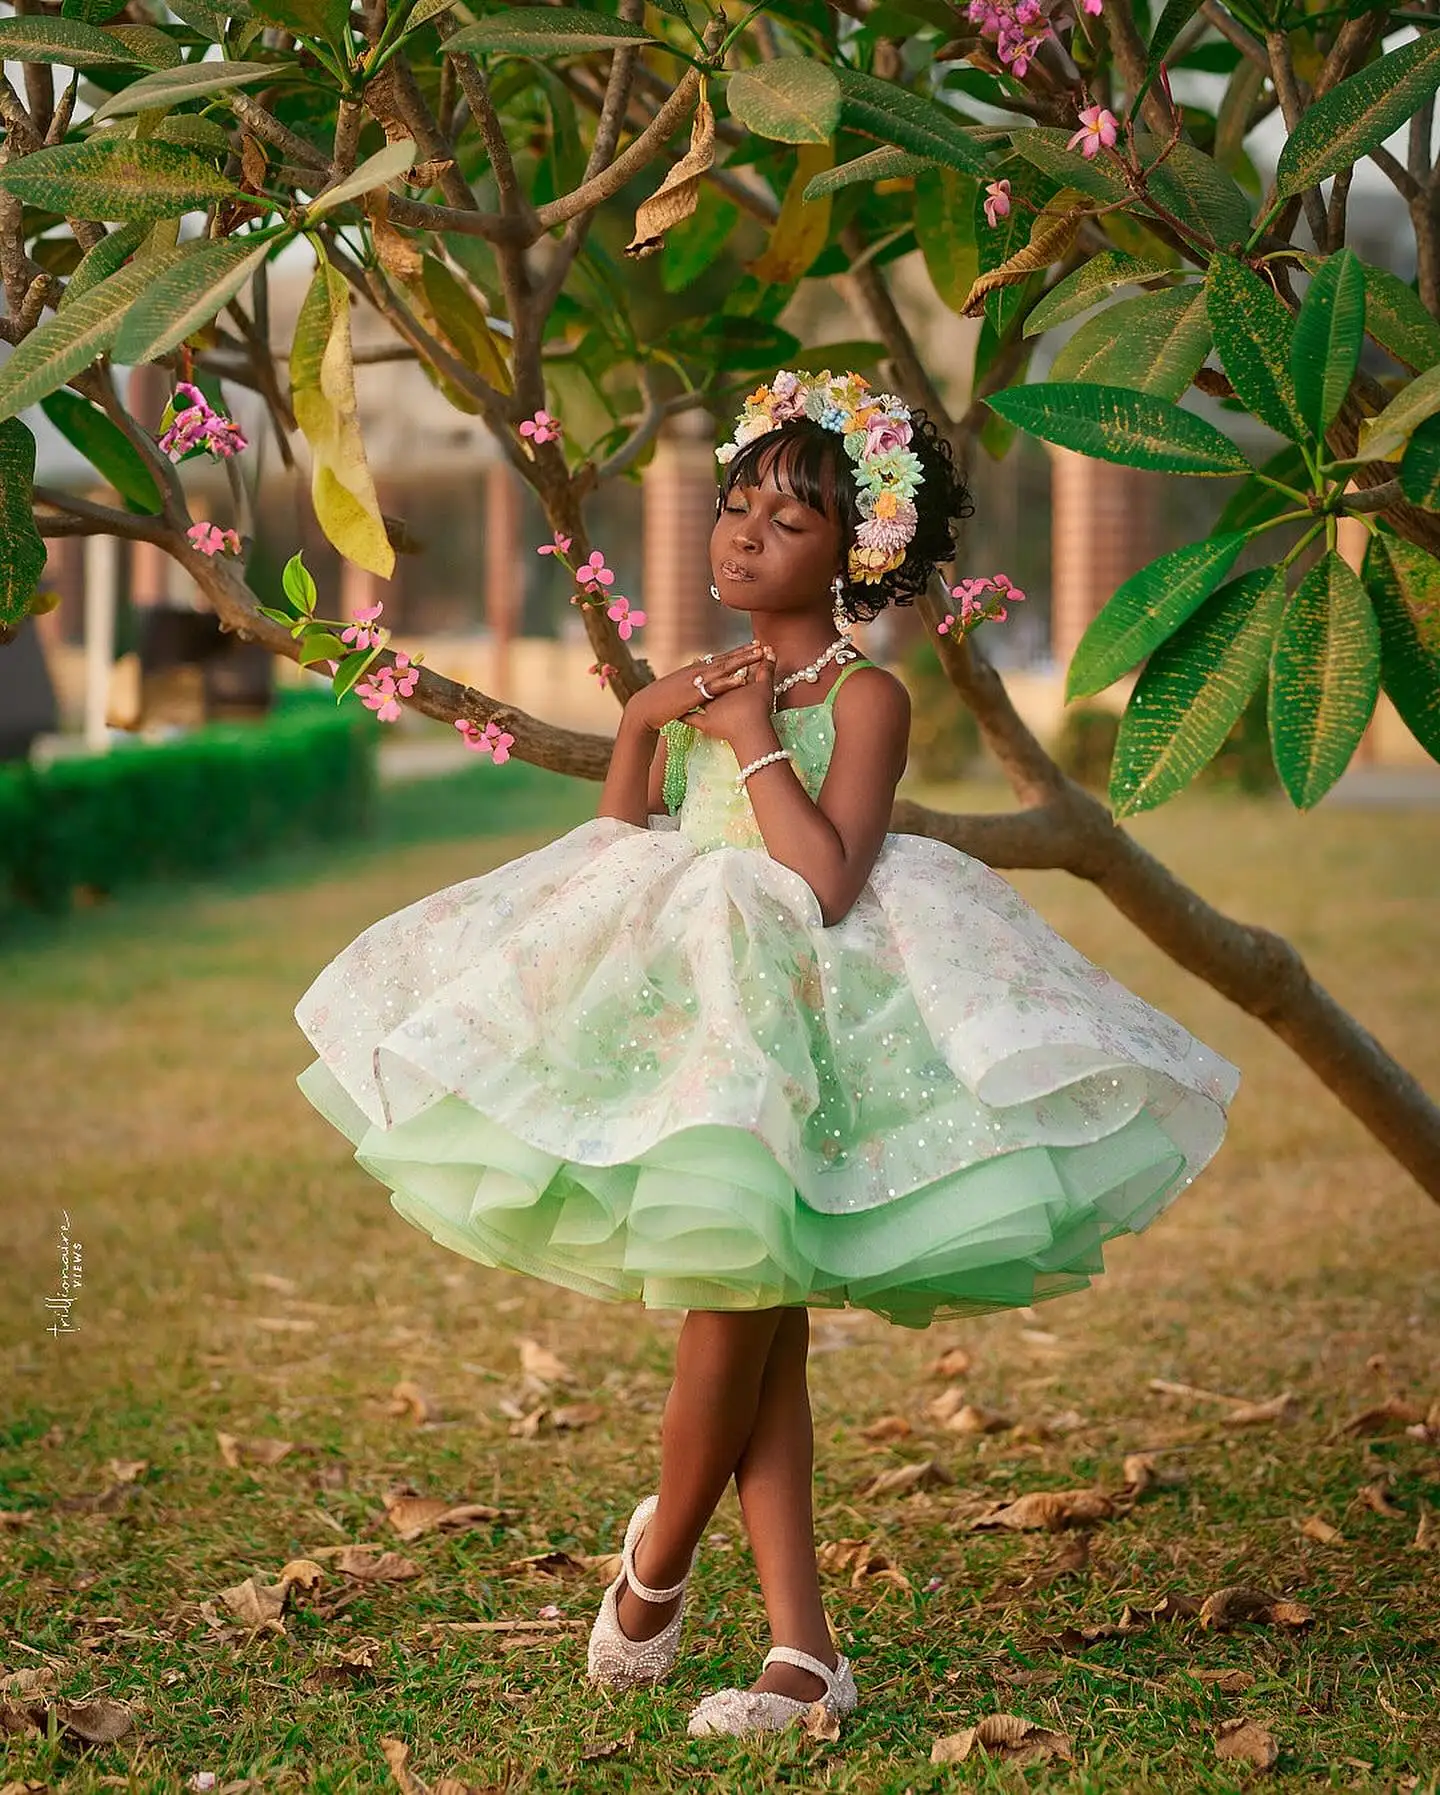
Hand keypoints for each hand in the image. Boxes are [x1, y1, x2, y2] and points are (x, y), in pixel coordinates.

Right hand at [624, 640, 773, 732]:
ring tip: (759, 655)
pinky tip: (742, 679)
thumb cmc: (662, 700)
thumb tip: (699, 669)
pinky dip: (729, 682)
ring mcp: (696, 681)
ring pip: (724, 668)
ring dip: (742, 661)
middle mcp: (697, 670)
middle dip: (745, 652)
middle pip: (726, 659)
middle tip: (763, 645)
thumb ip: (692, 679)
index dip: (737, 652)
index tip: (753, 646)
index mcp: (695, 670)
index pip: (720, 658)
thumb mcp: (679, 687)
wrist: (646, 706)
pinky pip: (715, 687)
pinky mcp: (694, 694)